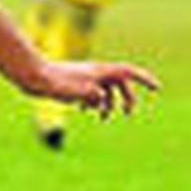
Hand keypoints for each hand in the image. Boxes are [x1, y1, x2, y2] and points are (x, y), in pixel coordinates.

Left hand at [39, 60, 159, 118]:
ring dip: (109, 103)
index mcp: (98, 71)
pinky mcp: (76, 84)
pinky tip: (85, 111)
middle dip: (127, 98)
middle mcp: (95, 73)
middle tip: (128, 114)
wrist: (33, 76)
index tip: (157, 89)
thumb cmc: (51, 82)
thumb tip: (100, 100)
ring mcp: (86, 78)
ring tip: (104, 118)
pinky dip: (94, 102)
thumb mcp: (73, 92)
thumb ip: (89, 95)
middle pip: (120, 84)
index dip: (144, 79)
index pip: (128, 72)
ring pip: (106, 89)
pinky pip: (93, 92)